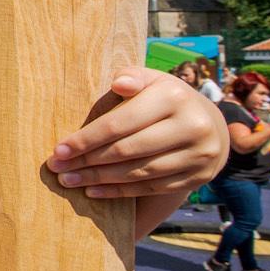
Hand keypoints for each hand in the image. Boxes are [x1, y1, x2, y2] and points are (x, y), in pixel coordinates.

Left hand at [47, 68, 228, 198]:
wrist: (212, 125)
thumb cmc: (166, 99)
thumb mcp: (152, 81)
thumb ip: (132, 78)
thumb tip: (119, 82)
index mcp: (174, 97)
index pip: (120, 123)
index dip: (86, 139)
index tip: (58, 150)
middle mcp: (192, 126)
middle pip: (127, 150)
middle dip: (87, 161)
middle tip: (57, 169)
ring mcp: (198, 155)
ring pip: (139, 172)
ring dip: (99, 179)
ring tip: (70, 181)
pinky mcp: (198, 177)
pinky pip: (152, 188)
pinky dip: (120, 192)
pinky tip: (94, 191)